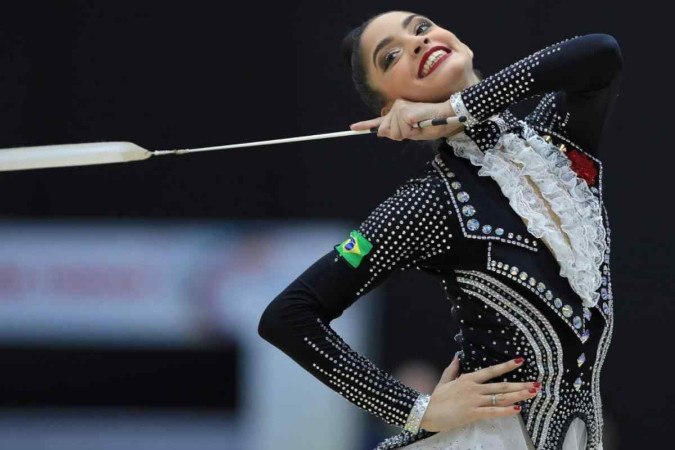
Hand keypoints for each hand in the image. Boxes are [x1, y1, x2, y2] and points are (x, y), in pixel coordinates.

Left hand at [349, 98, 462, 140]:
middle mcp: (397, 106)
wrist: (449, 115)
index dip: (366, 125)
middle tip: (416, 128)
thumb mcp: (413, 132)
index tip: (353, 128)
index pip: (380, 120)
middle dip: (400, 135)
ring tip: (420, 125)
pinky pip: (403, 131)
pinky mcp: (405, 111)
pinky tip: (420, 123)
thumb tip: (380, 132)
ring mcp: (400, 107)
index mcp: (398, 112)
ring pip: (394, 132)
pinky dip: (412, 132)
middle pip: (387, 131)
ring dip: (408, 134)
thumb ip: (396, 131)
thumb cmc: (434, 124)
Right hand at [419, 356, 540, 432]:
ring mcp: (474, 400)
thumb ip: (453, 369)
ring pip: (500, 397)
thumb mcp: (444, 380)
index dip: (506, 366)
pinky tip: (517, 409)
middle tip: (536, 384)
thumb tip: (457, 356)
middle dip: (520, 384)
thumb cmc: (436, 398)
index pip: (491, 371)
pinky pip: (493, 412)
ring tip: (532, 393)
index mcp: (468, 379)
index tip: (520, 361)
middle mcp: (474, 388)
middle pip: (501, 385)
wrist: (427, 411)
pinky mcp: (473, 413)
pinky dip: (506, 411)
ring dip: (518, 395)